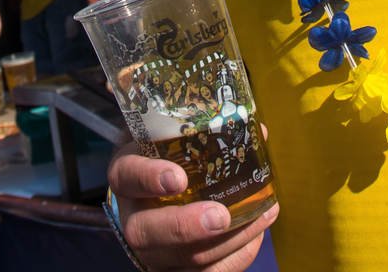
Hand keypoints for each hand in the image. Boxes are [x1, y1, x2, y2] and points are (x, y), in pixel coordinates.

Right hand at [107, 143, 277, 270]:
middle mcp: (135, 217)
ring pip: (181, 258)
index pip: (127, 176)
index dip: (148, 178)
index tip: (178, 178)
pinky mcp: (177, 268)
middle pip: (145, 232)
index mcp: (128, 175)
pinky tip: (256, 235)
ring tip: (259, 216)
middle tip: (220, 216)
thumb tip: (258, 133)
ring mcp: (155, 250)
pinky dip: (235, 258)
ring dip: (225, 242)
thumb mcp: (178, 136)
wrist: (162, 187)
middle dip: (185, 227)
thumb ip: (208, 130)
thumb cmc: (173, 156)